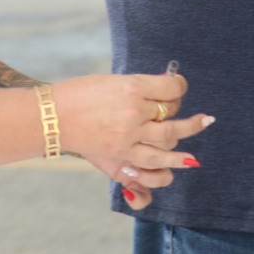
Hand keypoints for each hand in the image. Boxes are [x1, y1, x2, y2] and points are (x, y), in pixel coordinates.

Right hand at [52, 72, 211, 210]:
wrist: (51, 117)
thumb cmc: (81, 94)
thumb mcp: (113, 81)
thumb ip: (141, 88)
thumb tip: (168, 89)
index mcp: (131, 87)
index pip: (170, 89)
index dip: (179, 86)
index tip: (179, 86)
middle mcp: (133, 113)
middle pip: (172, 116)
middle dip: (188, 117)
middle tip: (202, 118)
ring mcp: (127, 138)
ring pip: (167, 142)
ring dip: (186, 141)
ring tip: (199, 141)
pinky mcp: (118, 157)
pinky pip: (149, 167)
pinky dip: (163, 171)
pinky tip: (177, 166)